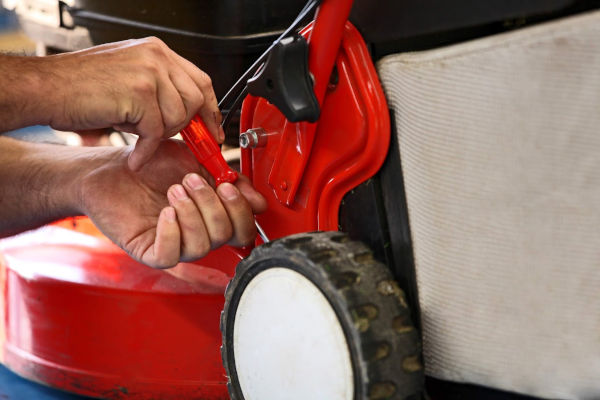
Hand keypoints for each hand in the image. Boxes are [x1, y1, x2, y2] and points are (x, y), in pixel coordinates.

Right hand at [41, 37, 223, 169]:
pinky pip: (157, 132)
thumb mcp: (129, 78)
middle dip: (187, 126)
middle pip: (196, 100)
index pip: (200, 80)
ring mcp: (148, 73)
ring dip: (160, 134)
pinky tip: (136, 156)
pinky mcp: (138, 94)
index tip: (214, 131)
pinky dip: (147, 151)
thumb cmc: (80, 87)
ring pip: (178, 118)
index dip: (210, 110)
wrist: (45, 88)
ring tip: (135, 132)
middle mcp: (156, 57)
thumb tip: (187, 114)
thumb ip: (159, 90)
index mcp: (157, 51)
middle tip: (174, 140)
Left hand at [80, 140, 265, 267]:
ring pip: (201, 246)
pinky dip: (172, 232)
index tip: (228, 185)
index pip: (243, 230)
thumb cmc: (152, 164)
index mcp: (213, 216)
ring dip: (191, 213)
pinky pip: (170, 255)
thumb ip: (230, 179)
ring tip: (174, 190)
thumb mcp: (199, 162)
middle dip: (212, 204)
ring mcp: (175, 243)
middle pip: (225, 236)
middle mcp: (197, 233)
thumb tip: (257, 201)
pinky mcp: (149, 251)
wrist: (112, 166)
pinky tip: (165, 211)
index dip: (241, 210)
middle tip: (192, 180)